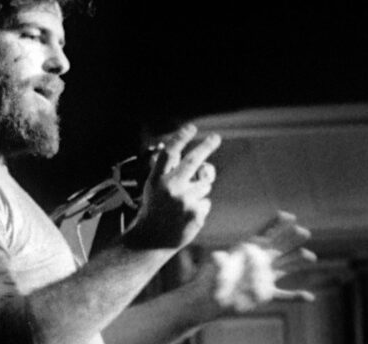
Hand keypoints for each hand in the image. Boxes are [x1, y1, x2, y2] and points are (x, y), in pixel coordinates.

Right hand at [123, 124, 220, 249]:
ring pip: (204, 185)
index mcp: (156, 179)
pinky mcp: (196, 213)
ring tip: (182, 205)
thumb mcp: (154, 187)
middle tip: (215, 137)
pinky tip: (185, 216)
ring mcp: (184, 200)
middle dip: (206, 146)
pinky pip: (206, 201)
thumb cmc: (155, 209)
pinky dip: (199, 207)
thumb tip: (200, 161)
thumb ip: (173, 172)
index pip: (169, 153)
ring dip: (198, 191)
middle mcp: (170, 188)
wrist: (152, 240)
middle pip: (193, 161)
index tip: (192, 127)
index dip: (180, 138)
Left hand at [194, 211, 316, 312]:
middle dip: (291, 238)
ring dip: (298, 261)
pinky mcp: (265, 294)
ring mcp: (264, 276)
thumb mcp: (214, 268)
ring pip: (285, 266)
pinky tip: (309, 297)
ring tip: (311, 256)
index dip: (276, 223)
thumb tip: (217, 256)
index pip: (265, 233)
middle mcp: (260, 260)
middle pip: (279, 246)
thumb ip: (218, 262)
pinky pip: (284, 295)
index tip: (289, 216)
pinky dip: (296, 296)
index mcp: (248, 249)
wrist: (210, 300)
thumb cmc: (210, 280)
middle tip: (304, 232)